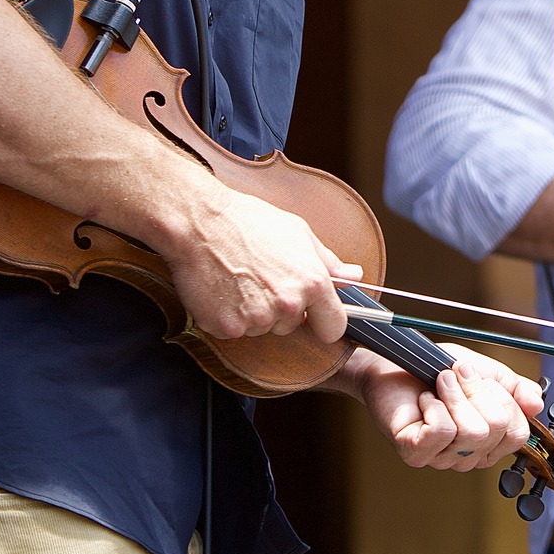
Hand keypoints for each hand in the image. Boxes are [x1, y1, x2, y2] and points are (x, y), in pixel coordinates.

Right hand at [164, 187, 360, 341]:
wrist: (199, 222)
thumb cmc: (249, 222)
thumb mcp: (299, 233)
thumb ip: (329, 262)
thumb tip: (354, 276)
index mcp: (312, 283)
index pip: (334, 327)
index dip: (325, 322)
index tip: (316, 317)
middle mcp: (288, 305)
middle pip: (291, 326)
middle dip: (280, 309)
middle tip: (261, 277)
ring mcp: (256, 319)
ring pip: (262, 328)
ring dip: (253, 312)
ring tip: (239, 279)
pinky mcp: (226, 327)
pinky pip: (234, 331)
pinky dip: (227, 317)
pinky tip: (222, 290)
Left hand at [349, 345, 544, 471]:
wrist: (398, 362)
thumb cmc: (439, 370)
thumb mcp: (489, 374)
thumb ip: (517, 390)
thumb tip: (536, 405)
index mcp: (489, 443)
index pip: (517, 434)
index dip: (505, 402)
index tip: (482, 381)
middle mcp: (468, 456)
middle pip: (495, 429)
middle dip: (477, 391)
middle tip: (457, 376)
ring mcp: (441, 458)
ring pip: (471, 431)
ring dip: (455, 394)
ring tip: (440, 382)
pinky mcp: (416, 453)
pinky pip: (442, 431)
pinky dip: (435, 404)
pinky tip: (425, 400)